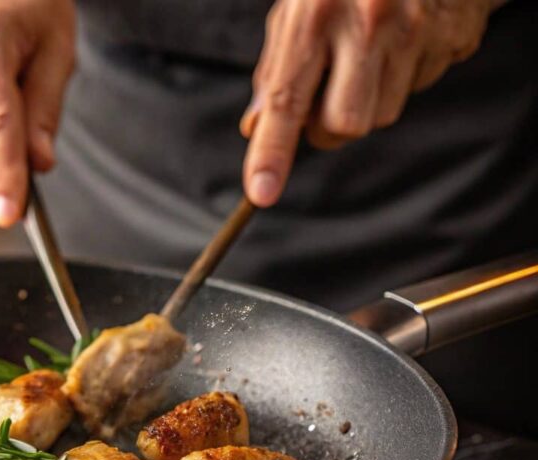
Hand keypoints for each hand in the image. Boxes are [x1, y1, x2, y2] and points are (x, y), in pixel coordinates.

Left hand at [240, 0, 496, 207]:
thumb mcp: (300, 8)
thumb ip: (276, 69)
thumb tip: (255, 127)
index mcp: (316, 14)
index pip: (287, 100)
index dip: (273, 151)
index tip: (262, 193)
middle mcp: (366, 21)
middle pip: (342, 125)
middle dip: (328, 128)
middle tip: (327, 94)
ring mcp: (415, 30)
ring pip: (381, 116)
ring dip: (368, 102)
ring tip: (369, 55)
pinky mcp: (453, 38)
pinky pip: (418, 88)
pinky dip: (404, 77)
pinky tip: (403, 42)